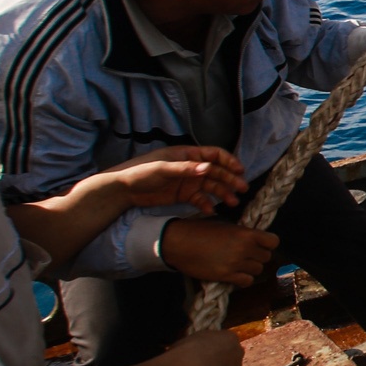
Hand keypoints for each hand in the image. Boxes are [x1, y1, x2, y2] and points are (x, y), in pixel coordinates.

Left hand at [100, 147, 246, 214]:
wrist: (124, 190)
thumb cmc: (141, 172)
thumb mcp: (163, 168)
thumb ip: (186, 168)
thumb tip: (207, 168)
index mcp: (188, 155)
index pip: (214, 155)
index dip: (229, 161)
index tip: (239, 171)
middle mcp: (192, 168)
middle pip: (217, 172)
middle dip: (230, 180)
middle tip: (242, 189)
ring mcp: (188, 182)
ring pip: (211, 187)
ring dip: (223, 193)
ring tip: (232, 203)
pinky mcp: (184, 195)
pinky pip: (200, 199)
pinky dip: (207, 204)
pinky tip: (211, 211)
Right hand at [160, 219, 278, 287]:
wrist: (178, 242)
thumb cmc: (200, 230)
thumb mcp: (226, 226)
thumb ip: (243, 234)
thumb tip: (256, 241)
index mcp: (245, 233)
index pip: (273, 242)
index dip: (268, 243)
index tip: (260, 244)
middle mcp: (244, 248)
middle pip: (266, 257)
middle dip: (257, 256)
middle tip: (246, 255)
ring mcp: (235, 263)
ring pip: (257, 270)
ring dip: (250, 268)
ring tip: (238, 264)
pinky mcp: (226, 276)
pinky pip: (246, 281)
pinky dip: (243, 279)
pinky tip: (234, 274)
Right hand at [164, 329, 243, 365]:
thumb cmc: (189, 348)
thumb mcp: (198, 337)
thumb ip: (207, 341)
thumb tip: (204, 345)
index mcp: (230, 337)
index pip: (227, 342)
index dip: (216, 348)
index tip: (207, 353)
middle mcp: (238, 351)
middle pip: (232, 355)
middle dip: (222, 360)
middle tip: (207, 365)